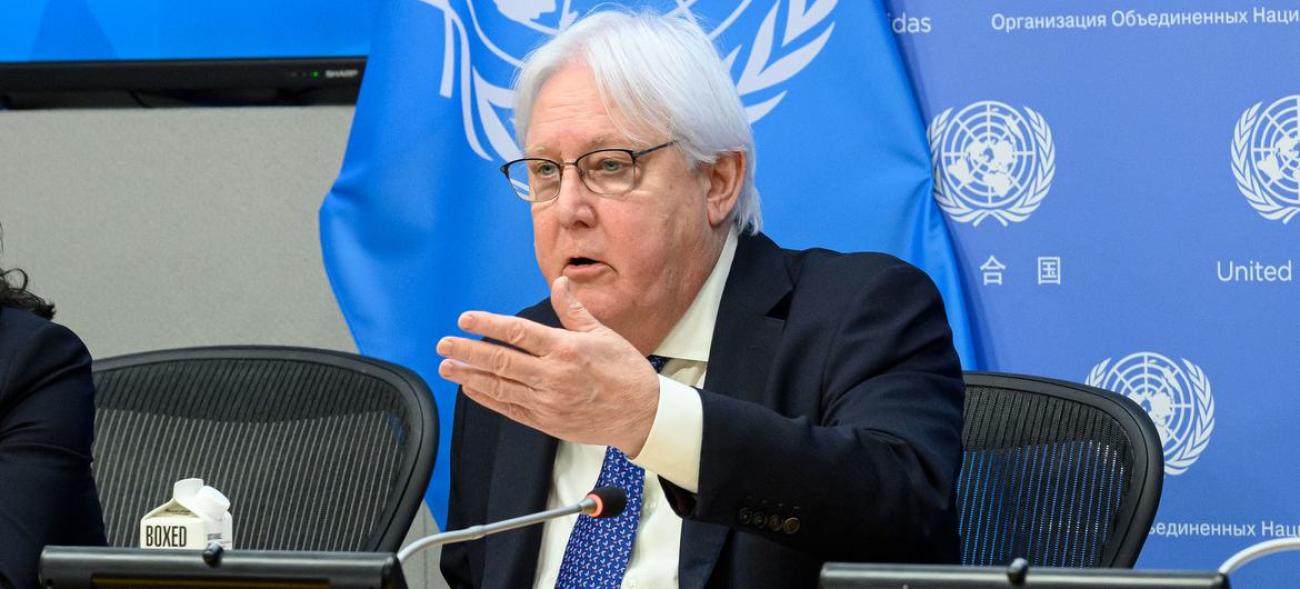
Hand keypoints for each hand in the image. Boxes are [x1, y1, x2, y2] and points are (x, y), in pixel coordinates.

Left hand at [437, 276, 660, 455]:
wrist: (642, 414)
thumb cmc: (625, 371)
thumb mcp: (602, 333)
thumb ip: (573, 310)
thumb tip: (559, 283)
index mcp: (566, 349)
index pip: (517, 332)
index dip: (488, 325)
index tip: (465, 319)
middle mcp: (553, 375)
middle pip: (500, 361)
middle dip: (467, 351)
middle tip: (444, 344)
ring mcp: (547, 401)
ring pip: (499, 387)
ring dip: (469, 376)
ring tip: (447, 367)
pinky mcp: (546, 422)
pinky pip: (509, 409)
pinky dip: (487, 398)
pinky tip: (471, 389)